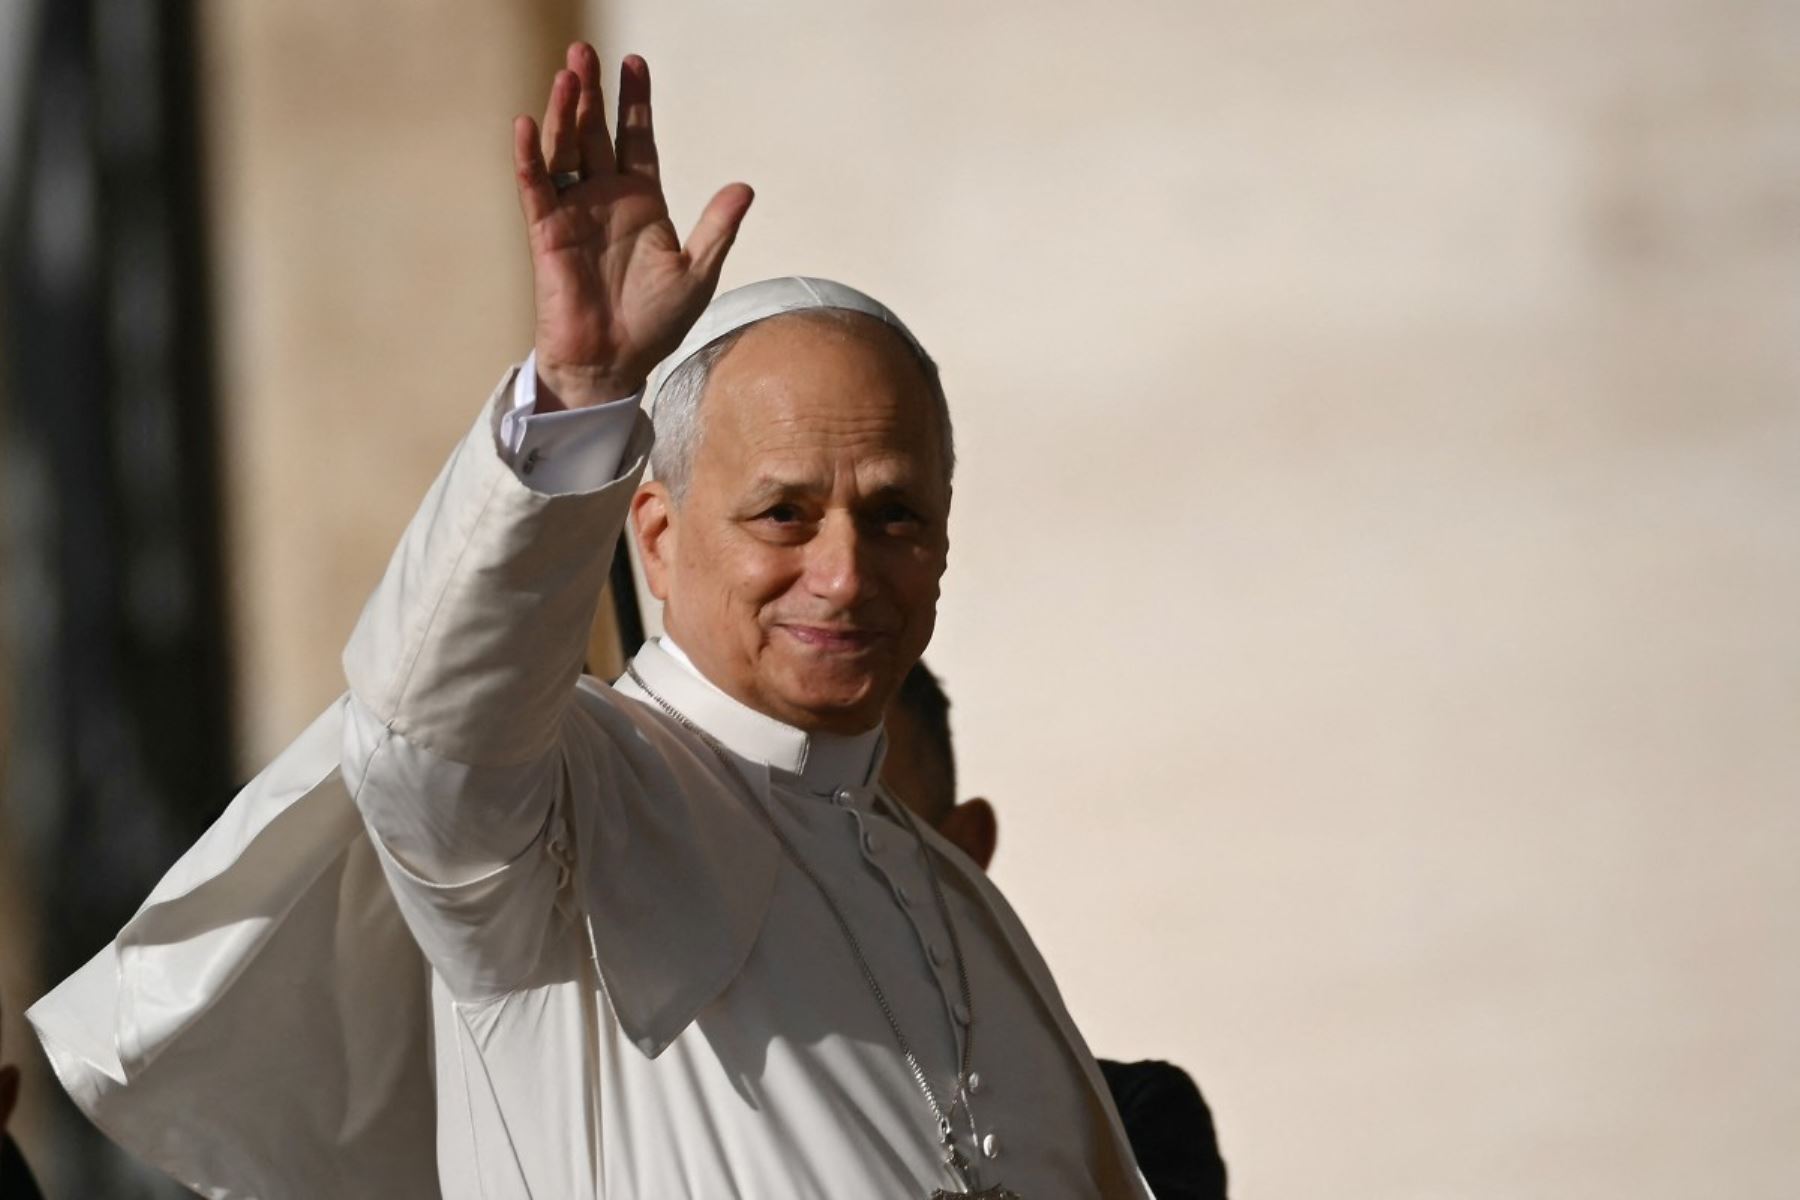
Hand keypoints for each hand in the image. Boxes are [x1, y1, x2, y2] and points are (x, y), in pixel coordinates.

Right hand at [513, 44, 752, 409]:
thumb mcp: (698, 272)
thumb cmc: (656, 323)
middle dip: (593, 92)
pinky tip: (529, 124)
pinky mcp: (547, 232)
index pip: (637, 138)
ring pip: (566, 149)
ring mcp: (574, 211)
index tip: (635, 63)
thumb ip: (717, 227)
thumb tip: (745, 187)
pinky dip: (530, 157)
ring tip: (568, 74)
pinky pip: (536, 187)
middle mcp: (605, 198)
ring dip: (565, 112)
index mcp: (642, 201)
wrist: (615, 363)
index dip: (635, 102)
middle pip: (596, 132)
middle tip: (586, 50)